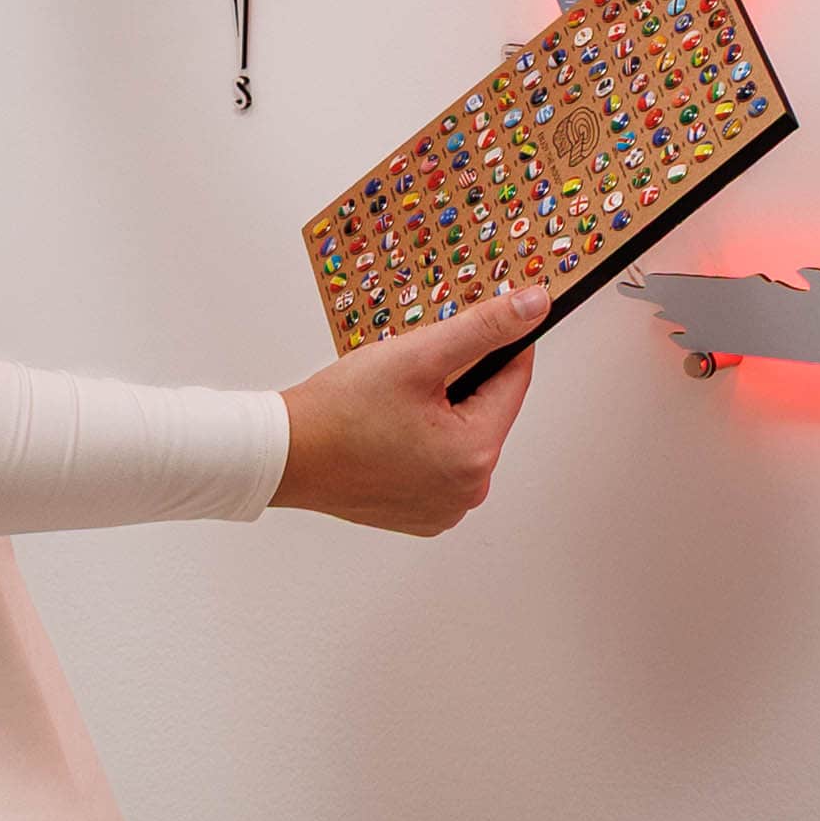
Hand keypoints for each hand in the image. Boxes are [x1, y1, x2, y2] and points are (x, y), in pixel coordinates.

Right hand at [272, 281, 549, 535]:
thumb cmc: (339, 412)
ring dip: (442, 411)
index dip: (493, 346)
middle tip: (413, 375)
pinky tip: (391, 430)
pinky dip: (425, 441)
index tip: (468, 331)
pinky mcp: (422, 514)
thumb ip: (484, 328)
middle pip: (487, 409)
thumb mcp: (419, 355)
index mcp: (475, 455)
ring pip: (463, 434)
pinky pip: (441, 462)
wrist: (284, 455)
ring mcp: (444, 509)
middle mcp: (467, 492)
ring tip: (395, 404)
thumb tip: (535, 306)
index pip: (515, 379)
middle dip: (460, 382)